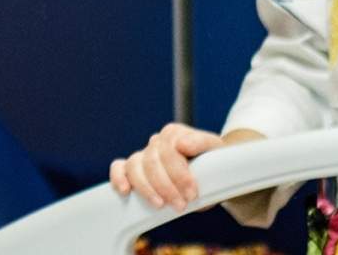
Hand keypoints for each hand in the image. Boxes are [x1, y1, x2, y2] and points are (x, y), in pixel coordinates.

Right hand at [110, 124, 263, 211]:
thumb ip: (203, 146)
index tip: (192, 192)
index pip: (171, 147)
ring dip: (147, 187)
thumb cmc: (214, 163)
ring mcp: (144, 154)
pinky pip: (119, 167)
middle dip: (167, 185)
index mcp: (176, 134)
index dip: (180, 172)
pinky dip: (119, 177)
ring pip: (135, 165)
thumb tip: (183, 145)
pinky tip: (125, 190)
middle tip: (181, 204)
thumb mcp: (217, 153)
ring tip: (160, 204)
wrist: (211, 172)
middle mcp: (157, 142)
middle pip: (153, 159)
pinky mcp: (134, 167)